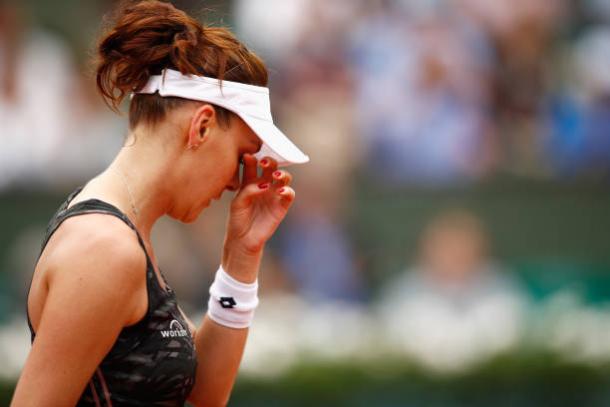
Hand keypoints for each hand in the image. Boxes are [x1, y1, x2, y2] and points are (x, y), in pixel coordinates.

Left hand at [222, 155, 294, 278]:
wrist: (243, 239)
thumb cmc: (237, 219)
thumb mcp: (238, 203)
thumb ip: (249, 190)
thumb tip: (264, 184)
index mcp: (250, 181)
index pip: (253, 165)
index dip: (253, 159)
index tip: (248, 156)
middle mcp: (264, 185)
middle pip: (271, 167)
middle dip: (270, 161)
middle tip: (264, 162)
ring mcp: (274, 195)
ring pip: (284, 177)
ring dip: (282, 173)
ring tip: (276, 175)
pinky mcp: (282, 206)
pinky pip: (289, 194)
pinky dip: (288, 190)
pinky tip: (281, 191)